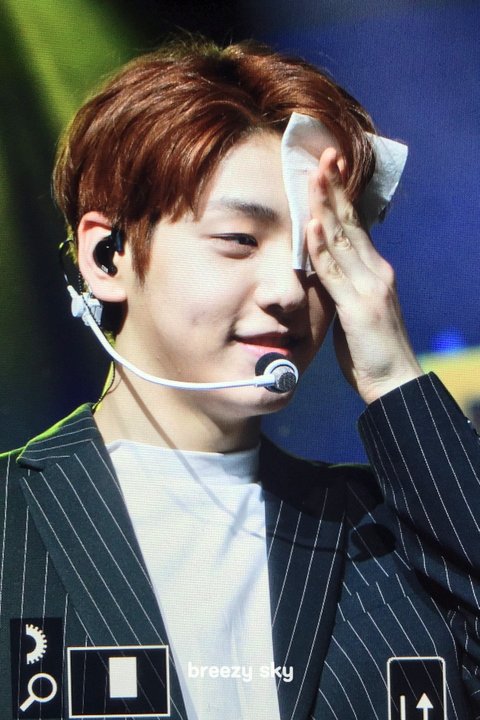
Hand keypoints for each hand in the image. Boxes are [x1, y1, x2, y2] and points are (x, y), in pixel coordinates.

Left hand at [306, 147, 422, 404]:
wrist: (395, 382)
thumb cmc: (372, 351)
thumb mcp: (355, 312)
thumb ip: (343, 288)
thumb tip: (324, 272)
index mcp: (374, 271)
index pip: (355, 226)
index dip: (342, 197)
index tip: (330, 169)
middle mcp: (375, 272)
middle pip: (351, 223)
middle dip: (336, 188)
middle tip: (324, 156)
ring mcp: (369, 287)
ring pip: (342, 240)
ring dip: (326, 207)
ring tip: (314, 177)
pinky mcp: (359, 307)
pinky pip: (335, 273)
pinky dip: (321, 248)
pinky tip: (311, 226)